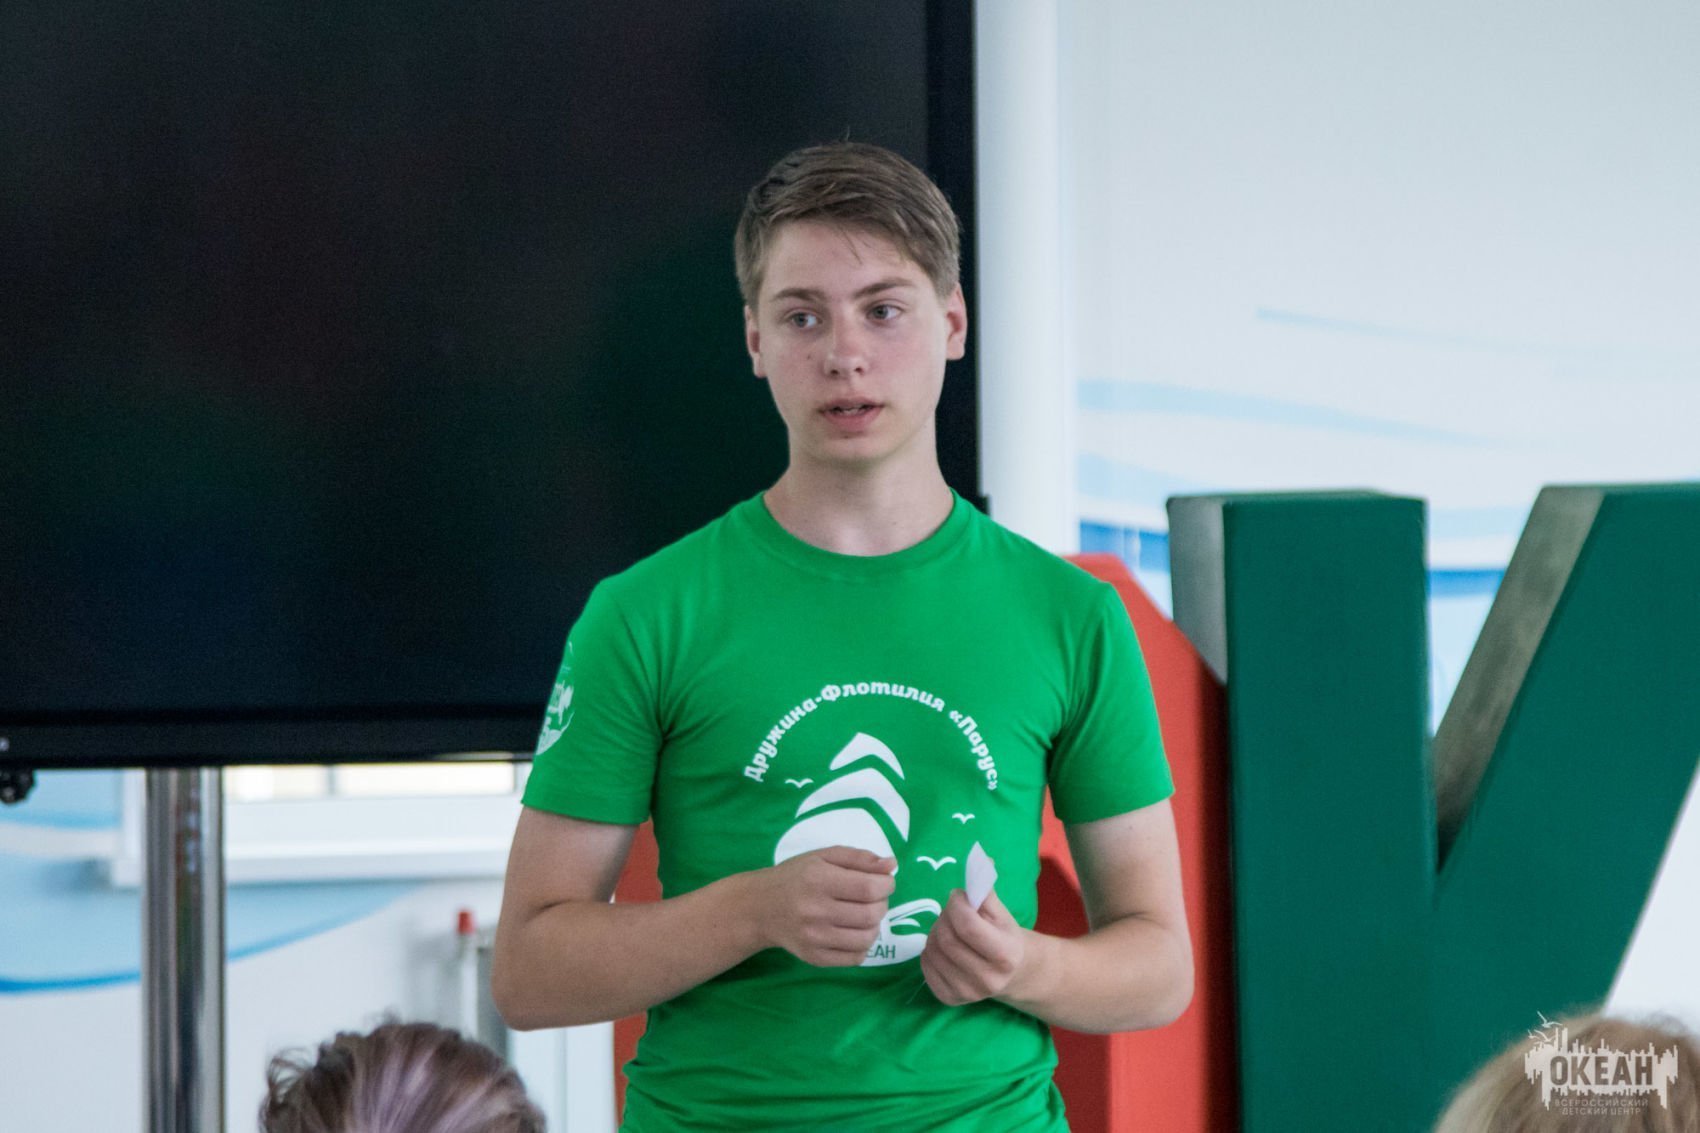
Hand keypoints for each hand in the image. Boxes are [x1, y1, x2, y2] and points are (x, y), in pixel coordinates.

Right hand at [753, 847, 895, 966]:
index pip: (869, 889)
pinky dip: (863, 945)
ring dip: (875, 925)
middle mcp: (815, 911)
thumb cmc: (796, 876)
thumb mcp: (823, 857)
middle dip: (882, 904)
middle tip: (874, 898)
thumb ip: (859, 858)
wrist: (761, 907)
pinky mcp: (815, 958)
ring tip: (865, 915)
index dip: (886, 885)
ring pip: (867, 939)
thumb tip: (891, 866)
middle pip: (871, 915)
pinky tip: (854, 932)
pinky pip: (855, 958)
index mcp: (818, 880)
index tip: (884, 882)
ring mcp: (814, 938)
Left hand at [920, 888, 1030, 1004]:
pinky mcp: (950, 999)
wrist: (1014, 973)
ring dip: (935, 932)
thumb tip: (978, 863)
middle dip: (944, 917)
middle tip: (952, 912)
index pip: (968, 926)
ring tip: (949, 928)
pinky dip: (929, 951)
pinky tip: (943, 948)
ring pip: (933, 951)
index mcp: (1006, 955)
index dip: (957, 904)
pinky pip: (925, 966)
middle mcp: (988, 979)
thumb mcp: (1002, 913)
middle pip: (947, 939)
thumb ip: (985, 891)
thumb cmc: (1005, 937)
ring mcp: (967, 993)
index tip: (959, 897)